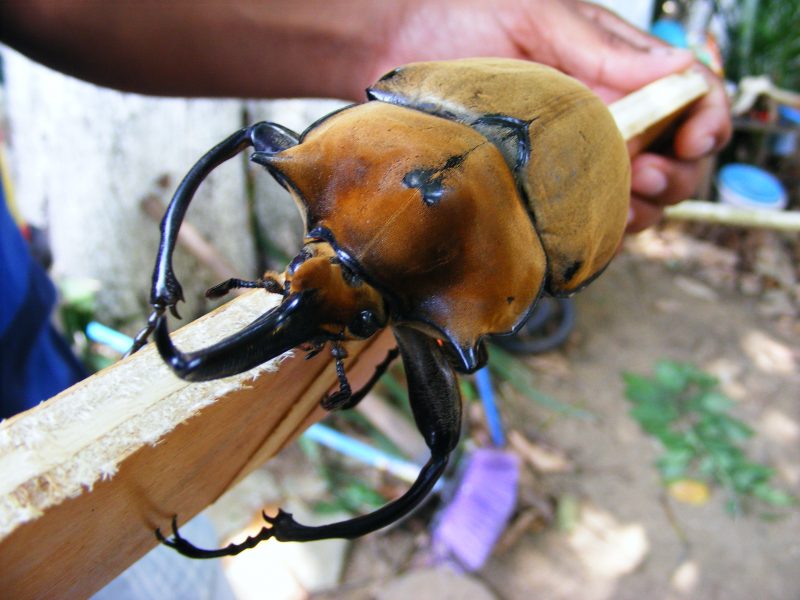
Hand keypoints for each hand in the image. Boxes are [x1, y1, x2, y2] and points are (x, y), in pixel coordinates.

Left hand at [375, 0, 731, 232]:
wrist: (392, 46)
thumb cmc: (459, 16)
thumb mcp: (540, 17)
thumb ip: (605, 49)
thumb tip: (679, 74)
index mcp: (615, 72)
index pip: (690, 99)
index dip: (708, 120)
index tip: (695, 138)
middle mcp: (602, 118)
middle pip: (673, 160)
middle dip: (676, 174)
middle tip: (644, 175)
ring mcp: (571, 158)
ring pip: (636, 200)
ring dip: (643, 208)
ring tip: (622, 200)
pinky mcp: (536, 192)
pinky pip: (584, 224)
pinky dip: (599, 231)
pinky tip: (590, 225)